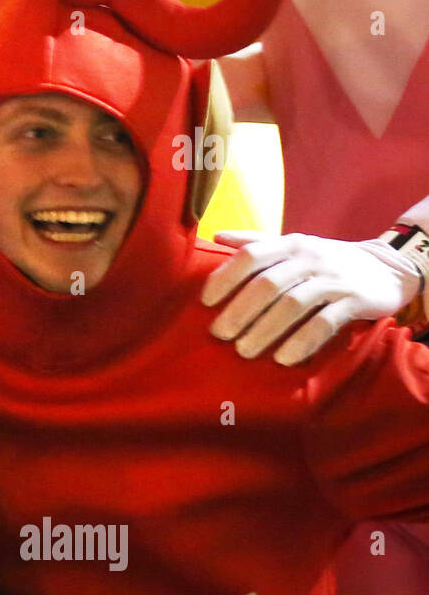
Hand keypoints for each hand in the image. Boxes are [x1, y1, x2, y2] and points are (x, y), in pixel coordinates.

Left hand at [201, 231, 423, 365]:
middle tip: (220, 335)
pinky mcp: (356, 301)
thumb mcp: (294, 245)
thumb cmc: (327, 260)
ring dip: (265, 330)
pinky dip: (302, 341)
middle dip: (240, 311)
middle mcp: (311, 258)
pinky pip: (325, 322)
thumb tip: (215, 235)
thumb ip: (256, 242)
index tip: (205, 302)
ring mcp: (335, 279)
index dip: (225, 277)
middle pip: (268, 284)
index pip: (252, 255)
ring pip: (294, 304)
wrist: (388, 267)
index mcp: (291, 244)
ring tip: (244, 351)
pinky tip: (284, 358)